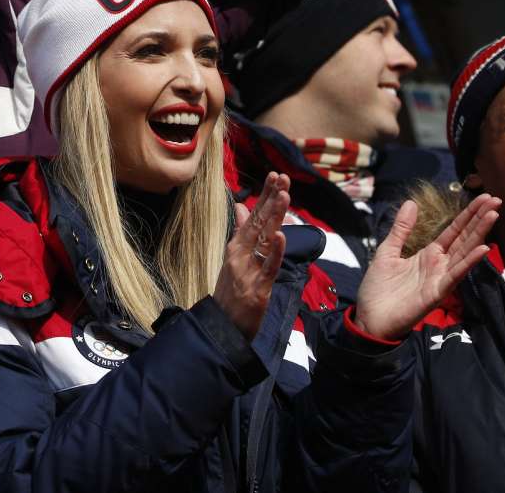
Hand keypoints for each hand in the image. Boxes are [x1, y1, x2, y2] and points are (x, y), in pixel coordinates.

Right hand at [213, 173, 290, 339]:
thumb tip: (243, 206)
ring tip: (283, 197)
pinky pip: (267, 268)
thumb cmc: (230, 291)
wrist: (221, 327)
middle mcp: (240, 254)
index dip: (265, 196)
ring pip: (263, 240)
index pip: (254, 216)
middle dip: (271, 200)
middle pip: (259, 223)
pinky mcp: (257, 289)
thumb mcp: (234, 258)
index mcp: (237, 246)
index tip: (276, 176)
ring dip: (274, 218)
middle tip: (282, 178)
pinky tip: (280, 236)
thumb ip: (241, 231)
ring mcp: (247, 271)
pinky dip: (274, 253)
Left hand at [354, 194, 499, 339]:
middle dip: (480, 219)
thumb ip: (401, 229)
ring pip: (464, 252)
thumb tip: (411, 202)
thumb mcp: (388, 251)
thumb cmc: (378, 289)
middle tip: (496, 200)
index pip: (454, 231)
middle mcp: (439, 264)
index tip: (484, 197)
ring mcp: (440, 278)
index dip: (468, 214)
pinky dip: (469, 262)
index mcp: (429, 254)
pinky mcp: (437, 292)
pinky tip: (483, 248)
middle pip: (464, 238)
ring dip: (479, 234)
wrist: (370, 319)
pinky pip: (455, 274)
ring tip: (493, 216)